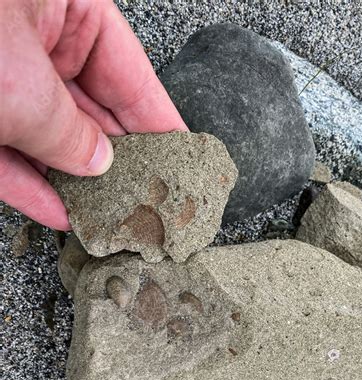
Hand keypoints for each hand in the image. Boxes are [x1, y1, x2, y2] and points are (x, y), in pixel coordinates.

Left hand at [0, 0, 186, 229]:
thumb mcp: (24, 86)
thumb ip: (68, 132)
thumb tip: (98, 162)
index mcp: (64, 7)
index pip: (129, 71)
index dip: (158, 119)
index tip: (183, 154)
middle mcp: (34, 41)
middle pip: (91, 110)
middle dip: (116, 158)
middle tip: (147, 195)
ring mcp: (1, 78)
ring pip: (49, 138)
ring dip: (76, 182)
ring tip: (109, 214)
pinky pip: (9, 157)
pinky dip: (31, 187)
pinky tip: (60, 214)